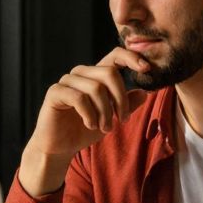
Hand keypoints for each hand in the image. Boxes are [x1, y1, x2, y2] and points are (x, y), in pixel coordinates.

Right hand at [18, 48, 152, 195]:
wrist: (59, 147)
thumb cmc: (84, 130)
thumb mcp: (111, 118)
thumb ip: (126, 104)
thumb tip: (145, 92)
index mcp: (96, 75)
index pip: (115, 56)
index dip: (132, 58)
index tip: (147, 69)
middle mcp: (81, 73)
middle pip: (109, 73)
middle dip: (120, 99)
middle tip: (122, 120)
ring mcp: (67, 81)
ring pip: (96, 87)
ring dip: (105, 112)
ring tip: (104, 129)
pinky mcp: (55, 92)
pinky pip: (79, 98)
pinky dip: (90, 115)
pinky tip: (90, 125)